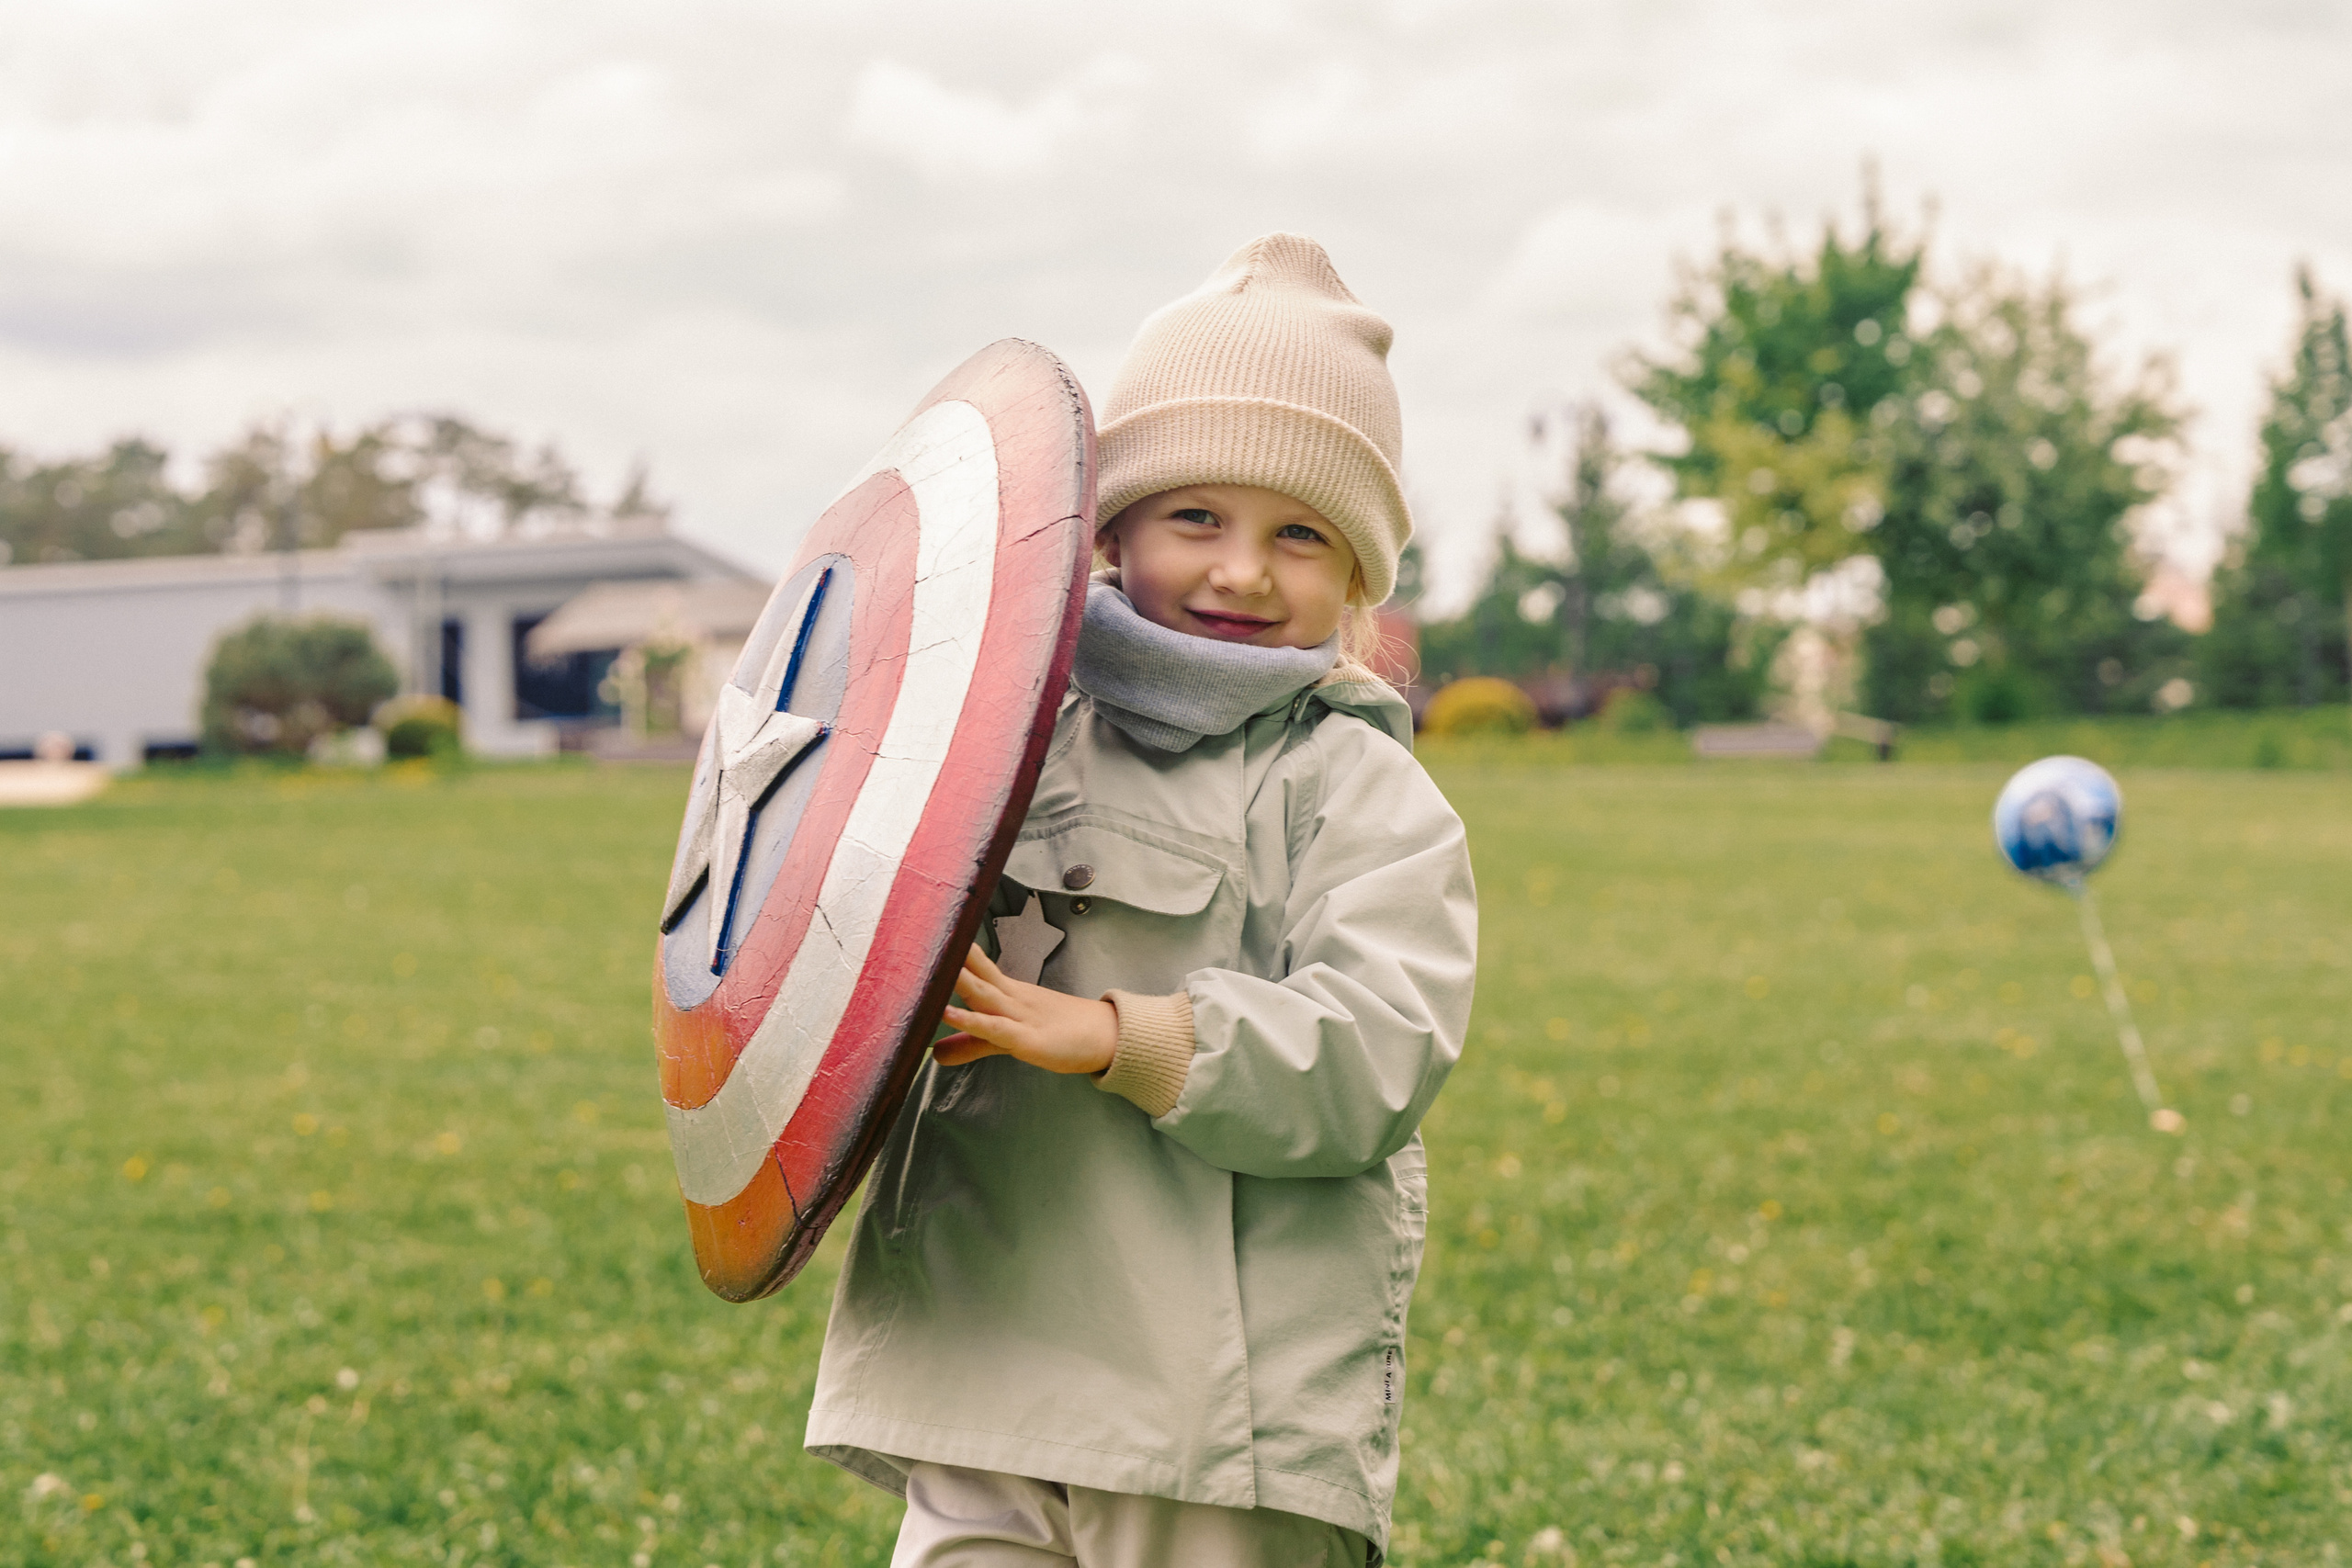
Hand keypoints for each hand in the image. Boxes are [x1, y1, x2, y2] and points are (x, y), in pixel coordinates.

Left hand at [937, 945, 1118, 1075]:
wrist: (1108, 1038)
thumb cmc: (1061, 1034)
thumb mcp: (1007, 1040)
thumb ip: (972, 1043)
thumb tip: (935, 1053)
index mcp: (1007, 992)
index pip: (975, 965)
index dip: (950, 952)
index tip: (925, 933)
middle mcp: (1011, 998)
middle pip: (974, 973)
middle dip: (946, 958)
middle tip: (915, 937)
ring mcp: (1021, 1016)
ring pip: (982, 994)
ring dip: (955, 980)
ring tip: (927, 969)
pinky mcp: (1029, 1039)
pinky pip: (995, 1028)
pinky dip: (972, 1021)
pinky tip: (949, 1014)